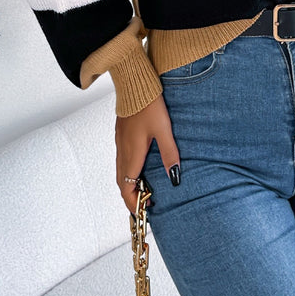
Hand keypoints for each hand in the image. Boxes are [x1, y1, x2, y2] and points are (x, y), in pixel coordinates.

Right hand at [115, 93, 180, 214]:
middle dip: (130, 196)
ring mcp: (120, 141)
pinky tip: (139, 167)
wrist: (135, 83)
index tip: (142, 212)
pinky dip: (127, 170)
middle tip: (144, 204)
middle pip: (121, 181)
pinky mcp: (121, 133)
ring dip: (128, 183)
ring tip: (143, 189)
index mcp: (132, 151)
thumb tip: (174, 176)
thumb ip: (169, 153)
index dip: (132, 202)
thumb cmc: (149, 104)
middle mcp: (122, 149)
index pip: (127, 186)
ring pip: (120, 170)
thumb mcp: (164, 129)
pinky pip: (121, 158)